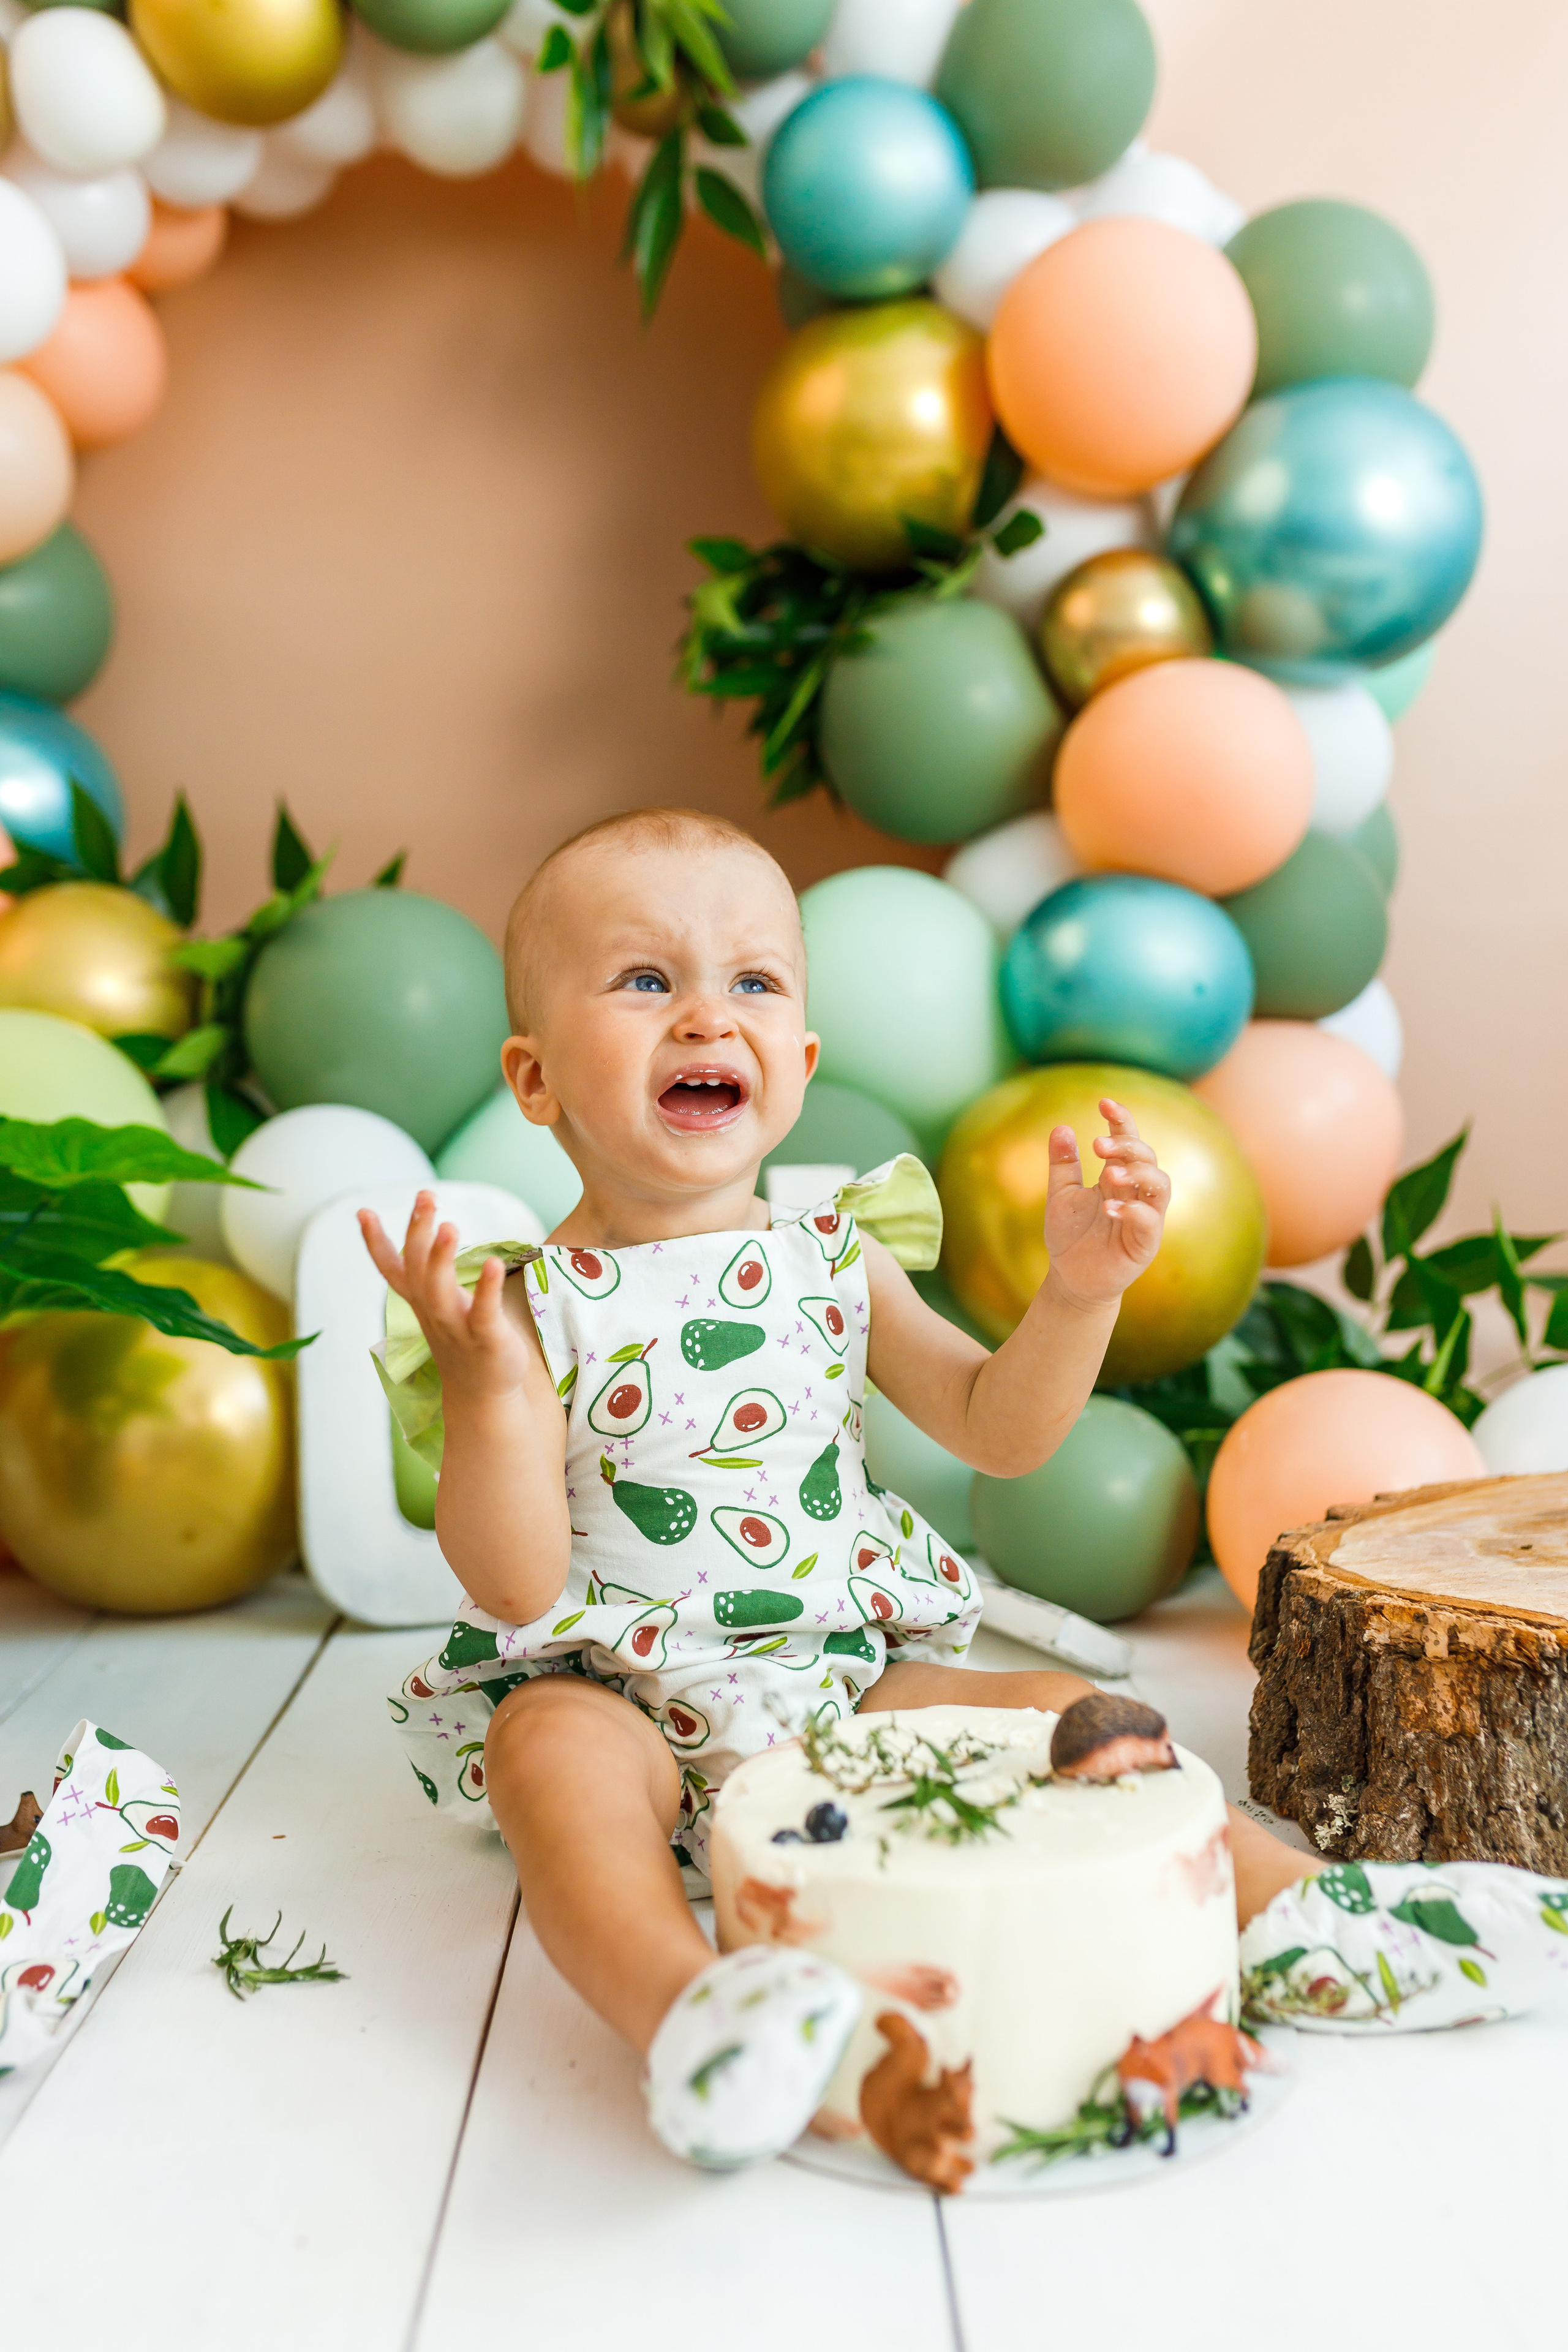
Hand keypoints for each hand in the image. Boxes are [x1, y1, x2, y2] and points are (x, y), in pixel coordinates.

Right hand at [358, 1192, 535, 1403]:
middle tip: (425, 1196)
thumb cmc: (464, 1339)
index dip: (374, 1242)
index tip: (361, 1211)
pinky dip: (487, 1289)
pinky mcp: (486, 1339)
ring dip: (441, 1258)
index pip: (391, 1268)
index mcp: (420, 1301)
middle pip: (417, 1269)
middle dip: (417, 1231)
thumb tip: (430, 1233)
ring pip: (440, 1291)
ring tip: (448, 1226)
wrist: (482, 1395)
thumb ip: (430, 1273)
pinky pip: (484, 1312)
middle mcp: (433, 1311)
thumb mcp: (439, 1304)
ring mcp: (457, 1327)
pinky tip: (494, 1263)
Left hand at [1042, 1099, 1170, 1308]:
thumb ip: (1063, 1164)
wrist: (1071, 1279)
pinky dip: (1133, 1211)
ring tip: (1109, 1174)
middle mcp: (1136, 1193)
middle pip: (1148, 1158)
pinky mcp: (1145, 1244)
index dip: (1121, 1121)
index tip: (1104, 1103)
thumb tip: (1061, 1126)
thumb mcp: (1060, 1195)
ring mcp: (1145, 1218)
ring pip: (1160, 1186)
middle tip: (1100, 1146)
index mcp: (1117, 1177)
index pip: (1128, 1141)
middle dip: (1128, 1146)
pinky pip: (1150, 1222)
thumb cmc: (1069, 1237)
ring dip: (1137, 1174)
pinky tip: (1109, 1208)